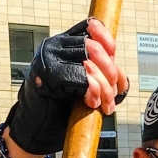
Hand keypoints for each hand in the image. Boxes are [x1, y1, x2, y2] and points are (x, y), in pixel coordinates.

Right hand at [6, 19, 125, 156]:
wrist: (36, 130)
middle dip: (111, 73)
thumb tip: (121, 77)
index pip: (89, 26)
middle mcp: (54, 46)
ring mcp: (49, 59)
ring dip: (105, 88)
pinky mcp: (47, 75)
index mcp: (64, 43)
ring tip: (105, 105)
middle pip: (95, 47)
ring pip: (90, 63)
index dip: (106, 38)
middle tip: (113, 95)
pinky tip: (92, 103)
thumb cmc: (61, 108)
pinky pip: (82, 78)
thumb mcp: (87, 87)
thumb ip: (103, 76)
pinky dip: (93, 92)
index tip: (114, 55)